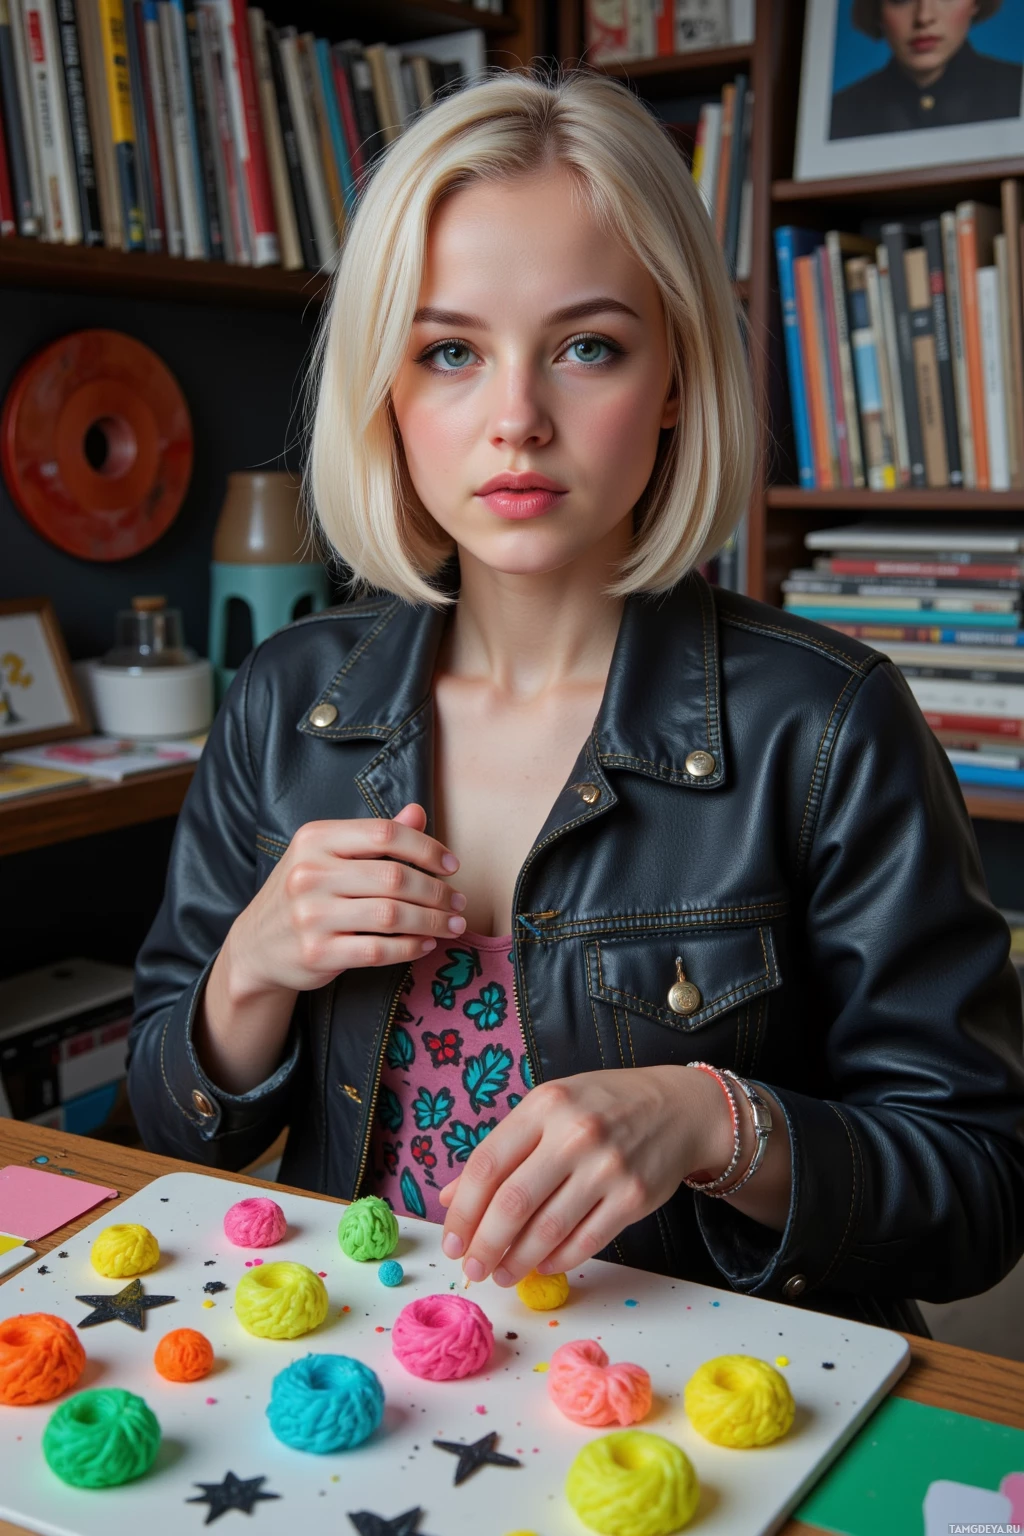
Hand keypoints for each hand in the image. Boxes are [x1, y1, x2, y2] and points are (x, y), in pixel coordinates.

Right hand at [222, 801, 466, 997]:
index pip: (384, 833)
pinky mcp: (316, 953)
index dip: (427, 848)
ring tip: (453, 925)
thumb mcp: (329, 855)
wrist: (256, 946)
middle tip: (459, 902)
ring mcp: (310, 915)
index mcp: (315, 838)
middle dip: (437, 891)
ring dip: (432, 921)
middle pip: (393, 877)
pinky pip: (378, 949)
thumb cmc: (304, 895)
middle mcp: (309, 873)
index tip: (451, 865)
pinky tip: (426, 944)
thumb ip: (374, 837)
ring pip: (391, 914)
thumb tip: (418, 811)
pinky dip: (410, 947)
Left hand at [437, 1066, 732, 1284]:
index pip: (487, 1164)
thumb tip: (450, 1198)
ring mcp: (607, 1166)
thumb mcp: (548, 1109)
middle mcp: (574, 1133)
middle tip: (472, 1269)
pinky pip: (586, 1242)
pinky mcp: (633, 1197)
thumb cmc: (601, 1107)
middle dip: (485, 1245)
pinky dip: (557, 1261)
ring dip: (517, 1261)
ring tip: (502, 1273)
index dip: (462, 1210)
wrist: (678, 1108)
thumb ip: (501, 1150)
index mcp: (544, 1105)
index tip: (451, 1241)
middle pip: (513, 1202)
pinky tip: (541, 1266)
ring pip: (548, 1229)